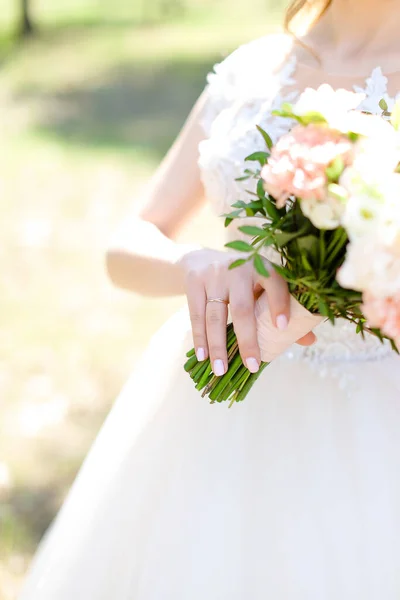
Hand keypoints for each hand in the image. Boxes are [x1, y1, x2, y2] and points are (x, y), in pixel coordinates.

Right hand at [179, 248, 315, 375]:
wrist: (202, 258)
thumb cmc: (243, 279)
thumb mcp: (263, 286)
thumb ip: (284, 310)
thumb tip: (309, 340)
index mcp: (263, 268)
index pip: (275, 284)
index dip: (280, 304)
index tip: (282, 328)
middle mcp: (239, 269)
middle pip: (242, 309)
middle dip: (247, 340)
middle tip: (252, 366)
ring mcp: (214, 275)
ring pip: (216, 316)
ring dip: (218, 346)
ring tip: (220, 370)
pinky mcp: (194, 282)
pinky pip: (196, 315)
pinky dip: (200, 338)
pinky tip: (203, 356)